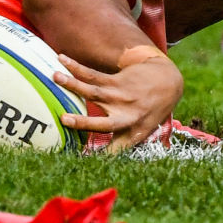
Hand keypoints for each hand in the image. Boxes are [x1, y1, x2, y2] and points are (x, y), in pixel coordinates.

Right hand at [54, 53, 183, 151]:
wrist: (167, 81)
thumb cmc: (151, 110)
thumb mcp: (143, 131)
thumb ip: (123, 143)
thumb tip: (100, 162)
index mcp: (132, 134)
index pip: (113, 151)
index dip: (99, 159)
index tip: (80, 163)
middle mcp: (125, 116)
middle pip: (102, 122)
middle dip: (83, 122)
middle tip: (63, 119)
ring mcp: (119, 96)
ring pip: (93, 90)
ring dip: (72, 83)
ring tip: (54, 77)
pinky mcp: (116, 80)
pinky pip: (92, 74)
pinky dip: (75, 67)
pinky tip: (61, 59)